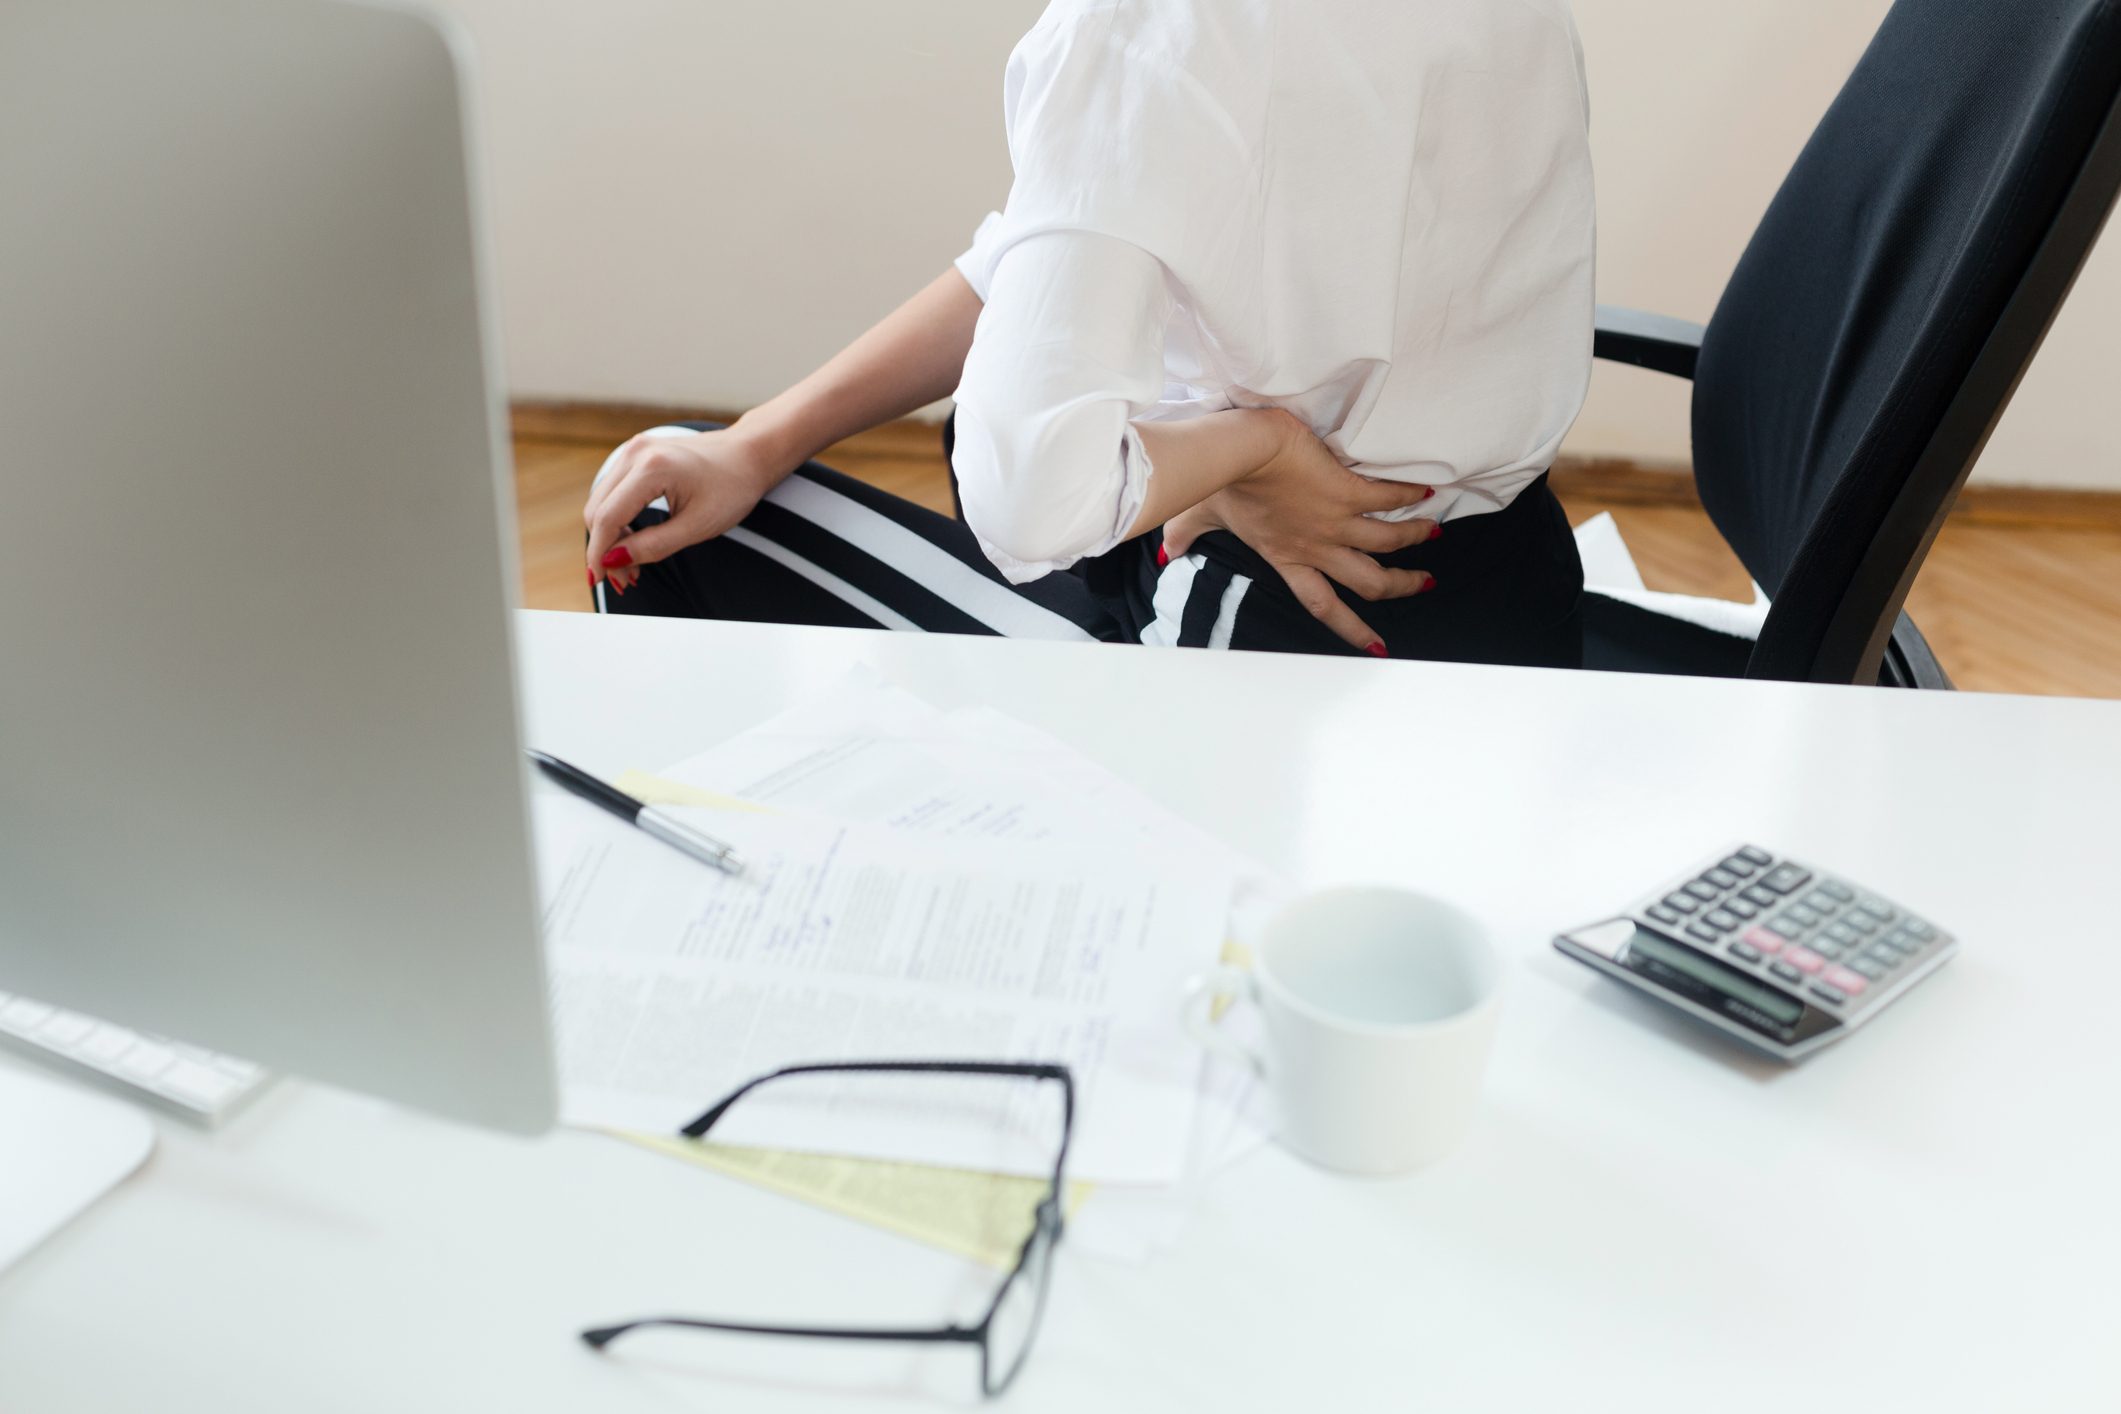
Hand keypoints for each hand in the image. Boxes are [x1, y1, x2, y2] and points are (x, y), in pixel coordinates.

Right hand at [582, 427, 784, 591]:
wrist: (749, 453)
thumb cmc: (732, 489)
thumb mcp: (698, 526)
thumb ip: (654, 546)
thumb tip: (613, 562)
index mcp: (653, 468)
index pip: (609, 518)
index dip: (599, 554)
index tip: (599, 581)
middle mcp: (636, 453)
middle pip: (598, 510)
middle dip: (604, 549)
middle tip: (626, 580)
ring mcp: (633, 450)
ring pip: (601, 502)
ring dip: (609, 536)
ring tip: (632, 566)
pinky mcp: (635, 455)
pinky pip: (613, 492)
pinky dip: (617, 519)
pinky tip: (632, 542)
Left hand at [1160, 415, 1439, 653]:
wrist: (1236, 451)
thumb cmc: (1218, 481)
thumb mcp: (1201, 515)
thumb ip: (1187, 535)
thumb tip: (1167, 552)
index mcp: (1286, 558)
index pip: (1323, 605)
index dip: (1351, 629)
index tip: (1376, 645)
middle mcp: (1315, 547)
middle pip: (1368, 582)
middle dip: (1400, 587)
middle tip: (1423, 584)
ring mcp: (1334, 520)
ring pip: (1388, 543)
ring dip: (1413, 538)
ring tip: (1433, 532)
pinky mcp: (1346, 490)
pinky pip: (1387, 498)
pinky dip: (1410, 496)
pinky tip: (1427, 491)